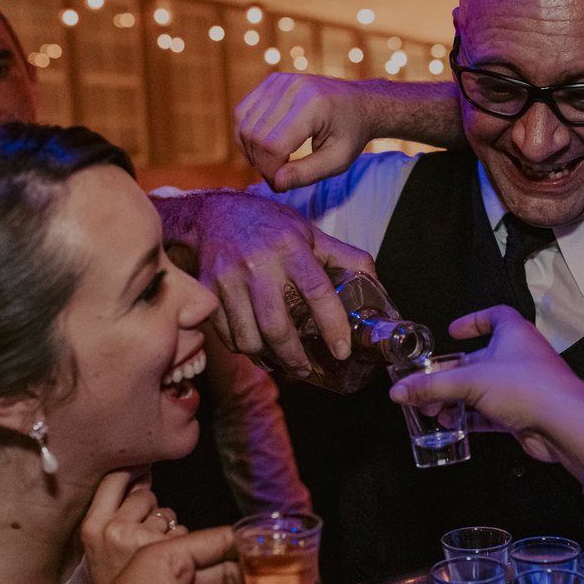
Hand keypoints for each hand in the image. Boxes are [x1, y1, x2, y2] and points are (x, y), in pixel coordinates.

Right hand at [80, 469, 184, 583]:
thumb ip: (118, 508)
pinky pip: (181, 530)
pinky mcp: (164, 550)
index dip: (133, 468)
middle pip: (145, 495)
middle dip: (150, 509)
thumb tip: (144, 471)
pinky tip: (165, 562)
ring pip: (167, 513)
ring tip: (150, 553)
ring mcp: (139, 539)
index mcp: (91, 526)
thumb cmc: (114, 581)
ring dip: (166, 528)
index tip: (144, 466)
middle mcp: (112, 530)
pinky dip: (179, 543)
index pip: (114, 477)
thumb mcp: (100, 544)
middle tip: (142, 535)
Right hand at [155, 190, 373, 372]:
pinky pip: (226, 334)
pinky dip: (243, 349)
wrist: (214, 213)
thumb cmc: (270, 225)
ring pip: (248, 336)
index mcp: (290, 248)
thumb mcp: (310, 232)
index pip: (318, 292)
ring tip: (281, 361)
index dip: (333, 326)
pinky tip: (257, 347)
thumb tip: (375, 280)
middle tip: (307, 369)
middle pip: (277, 326)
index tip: (342, 350)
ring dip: (267, 357)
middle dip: (294, 357)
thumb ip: (344, 255)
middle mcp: (258, 264)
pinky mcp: (208, 291)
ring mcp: (228, 279)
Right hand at [234, 73, 372, 190]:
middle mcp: (293, 88)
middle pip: (256, 135)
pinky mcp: (271, 81)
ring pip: (244, 123)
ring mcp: (280, 81)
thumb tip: (277, 183)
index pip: (273, 145)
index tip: (281, 186)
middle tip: (276, 179)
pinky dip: (246, 135)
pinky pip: (243, 111)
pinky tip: (261, 150)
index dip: (271, 171)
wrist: (359, 103)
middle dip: (260, 164)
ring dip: (250, 151)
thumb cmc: (351, 134)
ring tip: (269, 166)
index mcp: (313, 105)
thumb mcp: (337, 161)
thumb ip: (307, 174)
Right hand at [388, 305, 583, 467]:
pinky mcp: (522, 412)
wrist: (563, 424)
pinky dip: (470, 417)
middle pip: (478, 359)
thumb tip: (400, 390)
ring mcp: (521, 385)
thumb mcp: (471, 381)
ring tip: (430, 411)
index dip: (473, 321)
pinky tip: (450, 425)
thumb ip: (432, 386)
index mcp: (513, 333)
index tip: (452, 331)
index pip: (494, 316)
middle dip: (450, 374)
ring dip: (456, 399)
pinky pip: (489, 412)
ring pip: (481, 389)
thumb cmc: (527, 386)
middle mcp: (518, 356)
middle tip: (424, 386)